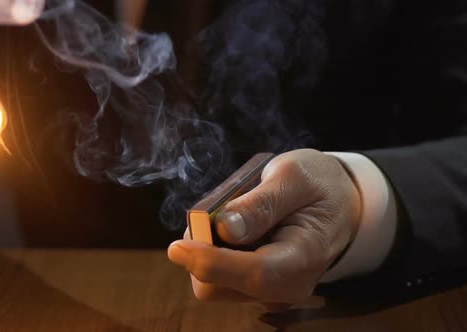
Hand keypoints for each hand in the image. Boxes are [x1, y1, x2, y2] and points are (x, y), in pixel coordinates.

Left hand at [168, 149, 360, 306]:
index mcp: (304, 257)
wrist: (338, 204)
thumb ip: (261, 203)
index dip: (211, 262)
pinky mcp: (254, 288)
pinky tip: (233, 227)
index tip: (177, 247)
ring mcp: (269, 291)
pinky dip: (212, 251)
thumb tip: (224, 228)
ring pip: (210, 282)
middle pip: (218, 286)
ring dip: (205, 248)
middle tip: (214, 209)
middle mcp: (286, 286)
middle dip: (201, 248)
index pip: (255, 274)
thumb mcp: (294, 176)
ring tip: (231, 214)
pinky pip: (216, 276)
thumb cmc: (318, 186)